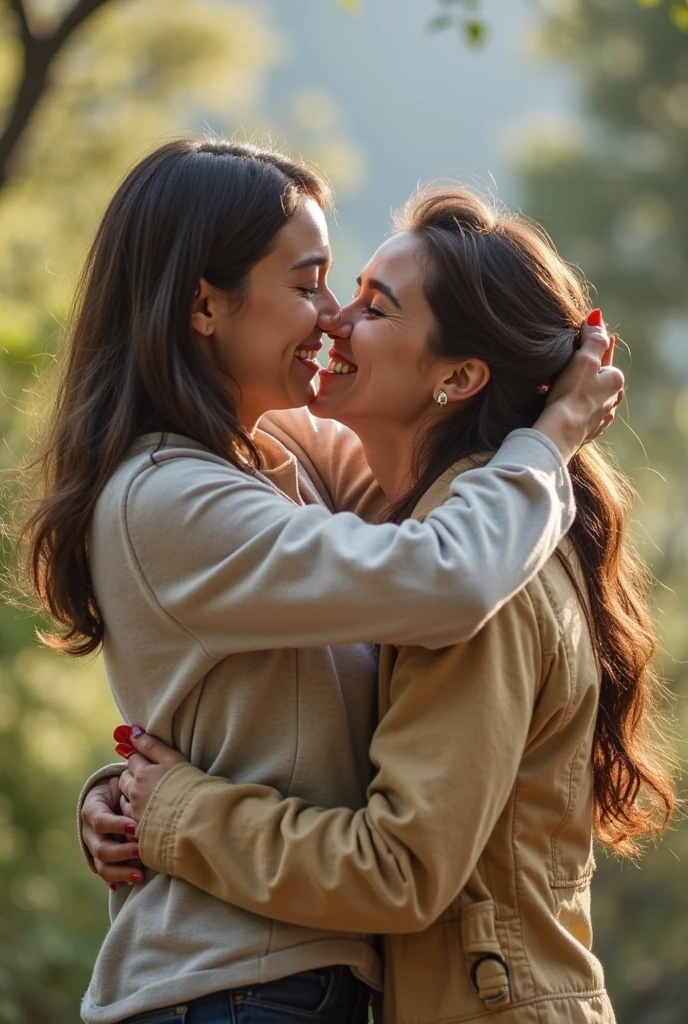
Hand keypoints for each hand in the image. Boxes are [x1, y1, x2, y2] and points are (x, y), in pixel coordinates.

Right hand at [81, 777, 142, 889]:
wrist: (112, 794)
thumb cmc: (122, 786)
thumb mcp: (122, 782)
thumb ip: (130, 786)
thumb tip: (147, 783)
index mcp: (92, 809)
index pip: (100, 821)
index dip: (116, 825)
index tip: (135, 827)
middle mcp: (89, 831)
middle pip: (100, 848)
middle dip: (121, 852)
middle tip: (141, 851)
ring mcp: (94, 847)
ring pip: (101, 865)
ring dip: (120, 871)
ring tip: (140, 876)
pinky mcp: (100, 859)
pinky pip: (104, 873)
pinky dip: (114, 880)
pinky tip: (123, 886)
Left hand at [119, 728, 187, 823]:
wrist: (198, 821)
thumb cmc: (190, 787)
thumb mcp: (174, 760)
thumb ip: (152, 745)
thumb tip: (133, 731)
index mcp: (143, 773)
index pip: (133, 759)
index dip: (141, 759)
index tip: (151, 764)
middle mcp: (134, 793)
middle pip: (124, 779)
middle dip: (132, 777)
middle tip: (149, 780)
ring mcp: (135, 813)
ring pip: (123, 800)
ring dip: (131, 796)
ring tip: (149, 799)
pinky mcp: (138, 832)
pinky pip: (128, 820)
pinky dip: (133, 815)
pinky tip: (148, 815)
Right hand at [533, 310, 624, 461]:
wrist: (560, 432)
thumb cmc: (571, 394)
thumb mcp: (584, 360)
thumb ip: (594, 340)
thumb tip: (597, 320)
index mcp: (615, 380)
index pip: (605, 354)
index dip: (594, 340)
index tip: (585, 328)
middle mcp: (613, 399)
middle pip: (602, 376)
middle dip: (594, 366)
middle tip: (581, 354)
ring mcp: (601, 417)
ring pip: (595, 396)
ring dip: (588, 388)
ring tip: (576, 382)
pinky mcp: (588, 431)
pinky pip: (587, 413)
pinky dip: (581, 406)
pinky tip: (574, 407)